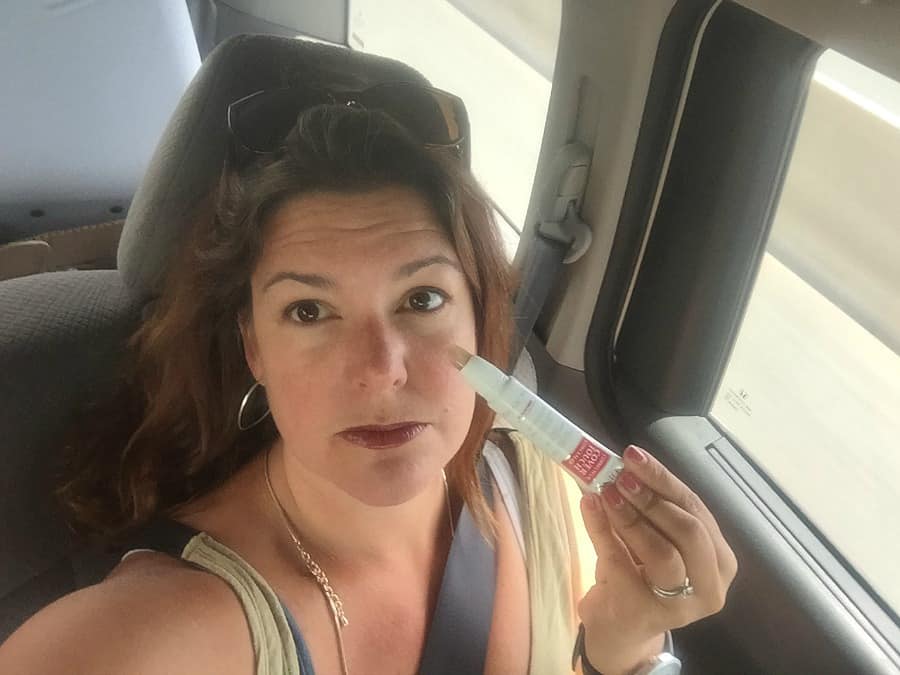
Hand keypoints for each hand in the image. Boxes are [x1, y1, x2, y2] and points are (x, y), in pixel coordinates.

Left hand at [577, 445, 737, 674]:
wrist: (620, 629)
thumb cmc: (642, 575)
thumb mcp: (655, 539)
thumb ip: (649, 506)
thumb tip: (624, 463)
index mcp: (719, 560)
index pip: (696, 510)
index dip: (665, 480)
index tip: (635, 456)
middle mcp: (709, 585)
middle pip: (689, 531)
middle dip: (652, 498)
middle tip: (620, 476)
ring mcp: (680, 605)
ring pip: (662, 552)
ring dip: (631, 516)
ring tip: (605, 491)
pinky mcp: (644, 613)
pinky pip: (620, 562)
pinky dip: (601, 530)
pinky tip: (588, 506)